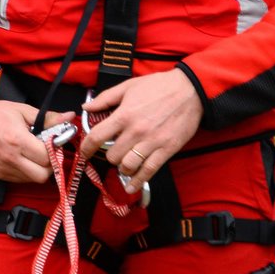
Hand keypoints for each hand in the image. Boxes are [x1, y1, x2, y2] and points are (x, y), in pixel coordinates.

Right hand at [0, 99, 62, 183]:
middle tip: (47, 152)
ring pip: (32, 180)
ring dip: (38, 169)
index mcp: (17, 140)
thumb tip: (69, 117)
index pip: (48, 157)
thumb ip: (48, 118)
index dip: (55, 151)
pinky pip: (19, 179)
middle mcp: (10, 158)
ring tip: (33, 154)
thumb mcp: (22, 110)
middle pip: (43, 175)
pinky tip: (22, 158)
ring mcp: (2, 168)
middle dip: (50, 165)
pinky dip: (26, 172)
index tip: (54, 143)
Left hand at [79, 70, 204, 191]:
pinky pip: (149, 171)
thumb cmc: (158, 86)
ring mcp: (152, 142)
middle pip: (112, 155)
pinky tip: (131, 186)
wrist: (190, 91)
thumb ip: (105, 98)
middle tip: (113, 151)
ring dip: (122, 167)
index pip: (97, 137)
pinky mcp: (167, 150)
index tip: (84, 152)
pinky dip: (138, 181)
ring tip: (124, 163)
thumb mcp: (128, 87)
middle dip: (109, 155)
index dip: (86, 148)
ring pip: (128, 166)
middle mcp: (136, 131)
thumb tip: (86, 107)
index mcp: (124, 115)